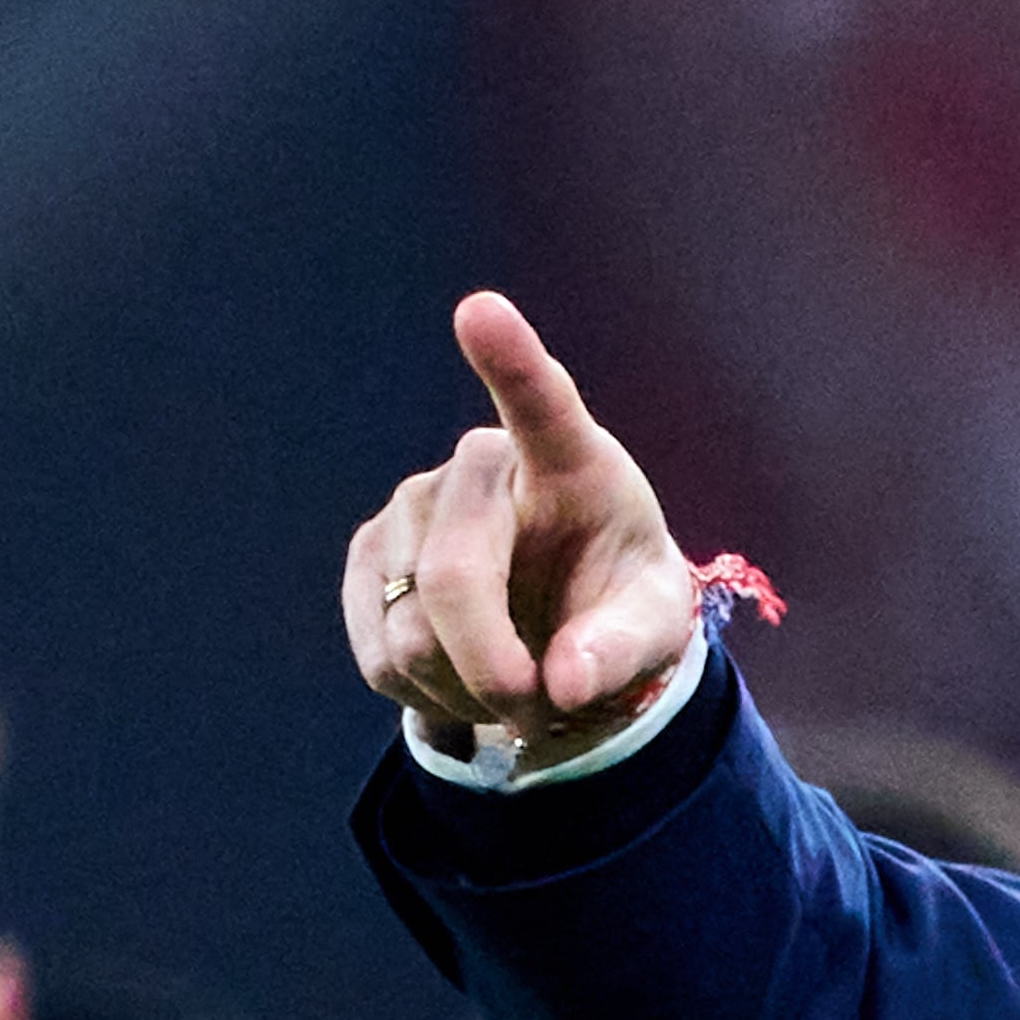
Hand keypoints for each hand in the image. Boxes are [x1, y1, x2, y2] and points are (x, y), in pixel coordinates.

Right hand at [343, 291, 697, 769]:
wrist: (566, 621)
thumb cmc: (619, 601)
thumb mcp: (651, 628)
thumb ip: (620, 651)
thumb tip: (562, 682)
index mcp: (570, 461)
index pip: (542, 403)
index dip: (510, 359)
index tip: (483, 312)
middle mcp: (477, 466)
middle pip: (455, 582)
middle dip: (497, 671)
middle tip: (540, 707)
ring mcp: (410, 506)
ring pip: (412, 634)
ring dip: (468, 691)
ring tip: (514, 681)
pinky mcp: (369, 557)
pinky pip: (382, 657)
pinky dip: (428, 695)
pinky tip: (464, 677)